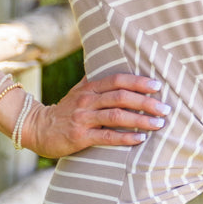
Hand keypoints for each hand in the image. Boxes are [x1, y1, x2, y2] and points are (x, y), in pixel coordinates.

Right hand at [22, 72, 168, 158]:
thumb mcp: (77, 91)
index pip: (117, 80)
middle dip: (146, 102)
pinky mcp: (80, 136)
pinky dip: (125, 138)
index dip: (139, 82)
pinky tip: (140, 139)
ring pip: (117, 116)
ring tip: (159, 123)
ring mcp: (83, 118)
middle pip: (121, 97)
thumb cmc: (63, 111)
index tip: (158, 86)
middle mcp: (87, 100)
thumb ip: (93, 81)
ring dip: (141, 120)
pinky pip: (106, 136)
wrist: (36, 128)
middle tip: (165, 108)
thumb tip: (109, 64)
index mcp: (89, 88)